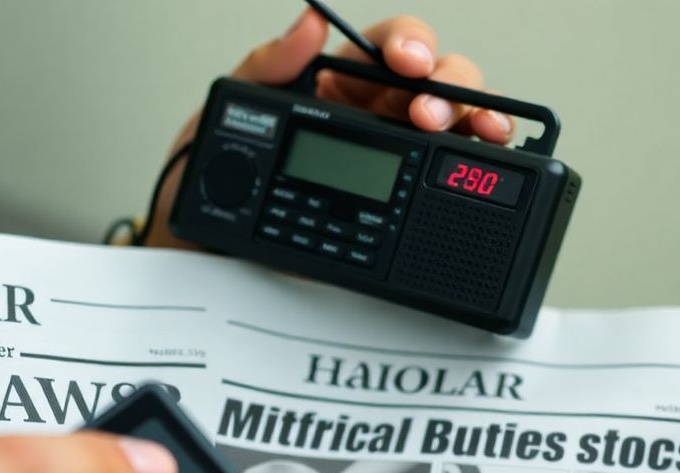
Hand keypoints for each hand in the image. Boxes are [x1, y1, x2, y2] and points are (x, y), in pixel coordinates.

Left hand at [142, 11, 509, 248]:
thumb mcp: (233, 112)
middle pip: (437, 83)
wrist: (201, 241)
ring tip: (473, 133)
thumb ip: (267, 66)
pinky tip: (479, 168)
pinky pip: (440, 185)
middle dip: (449, 89)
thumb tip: (307, 24)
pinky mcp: (391, 207)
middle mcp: (372, 115)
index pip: (390, 47)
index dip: (409, 45)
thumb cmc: (215, 172)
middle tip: (431, 114)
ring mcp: (388, 160)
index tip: (406, 62)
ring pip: (453, 127)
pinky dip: (469, 173)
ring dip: (472, 122)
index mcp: (338, 83)